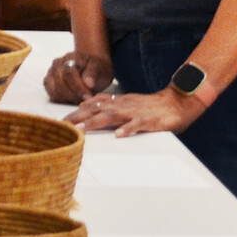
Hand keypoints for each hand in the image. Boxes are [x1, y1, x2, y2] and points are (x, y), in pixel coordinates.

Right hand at [44, 51, 114, 103]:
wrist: (91, 68)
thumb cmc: (96, 68)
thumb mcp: (100, 68)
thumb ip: (93, 74)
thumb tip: (88, 83)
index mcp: (70, 57)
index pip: (69, 73)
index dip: (78, 87)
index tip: (88, 97)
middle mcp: (57, 63)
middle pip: (60, 83)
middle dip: (74, 95)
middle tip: (86, 100)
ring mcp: (51, 72)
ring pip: (54, 90)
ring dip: (69, 98)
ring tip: (81, 98)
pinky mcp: (48, 82)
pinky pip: (52, 94)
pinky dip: (62, 99)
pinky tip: (73, 97)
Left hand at [66, 87, 204, 135]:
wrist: (176, 102)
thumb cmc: (150, 106)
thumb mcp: (126, 103)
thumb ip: (108, 104)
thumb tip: (88, 105)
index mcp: (117, 102)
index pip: (92, 106)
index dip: (76, 112)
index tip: (60, 121)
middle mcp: (123, 105)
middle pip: (97, 110)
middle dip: (79, 118)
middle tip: (64, 126)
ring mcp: (135, 113)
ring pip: (112, 116)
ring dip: (96, 122)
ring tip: (82, 130)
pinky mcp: (149, 121)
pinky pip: (137, 125)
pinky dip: (127, 129)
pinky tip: (118, 134)